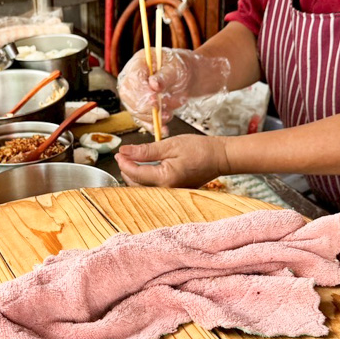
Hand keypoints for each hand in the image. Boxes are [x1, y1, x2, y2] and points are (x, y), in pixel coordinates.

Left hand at [115, 135, 229, 187]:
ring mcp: (172, 193)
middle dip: (127, 170)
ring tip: (132, 159)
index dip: (124, 162)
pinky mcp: (175, 191)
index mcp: (165, 179)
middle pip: (136, 184)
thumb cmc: (199, 149)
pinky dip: (146, 178)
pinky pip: (154, 187)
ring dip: (135, 175)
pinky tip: (145, 167)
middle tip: (124, 155)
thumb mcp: (170, 145)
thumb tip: (125, 151)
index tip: (119, 152)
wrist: (220, 157)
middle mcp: (167, 190)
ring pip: (144, 187)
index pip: (135, 173)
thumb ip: (145, 151)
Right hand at [116, 48, 228, 132]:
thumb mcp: (175, 68)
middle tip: (161, 110)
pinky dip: (152, 126)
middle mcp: (131, 80)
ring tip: (168, 115)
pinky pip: (142, 120)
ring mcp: (133, 95)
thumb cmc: (179, 68)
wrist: (184, 78)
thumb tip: (154, 84)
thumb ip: (165, 76)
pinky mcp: (139, 108)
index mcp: (138, 64)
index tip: (154, 99)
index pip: (132, 79)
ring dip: (151, 116)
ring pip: (135, 110)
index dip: (141, 91)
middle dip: (145, 107)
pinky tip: (163, 129)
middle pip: (128, 96)